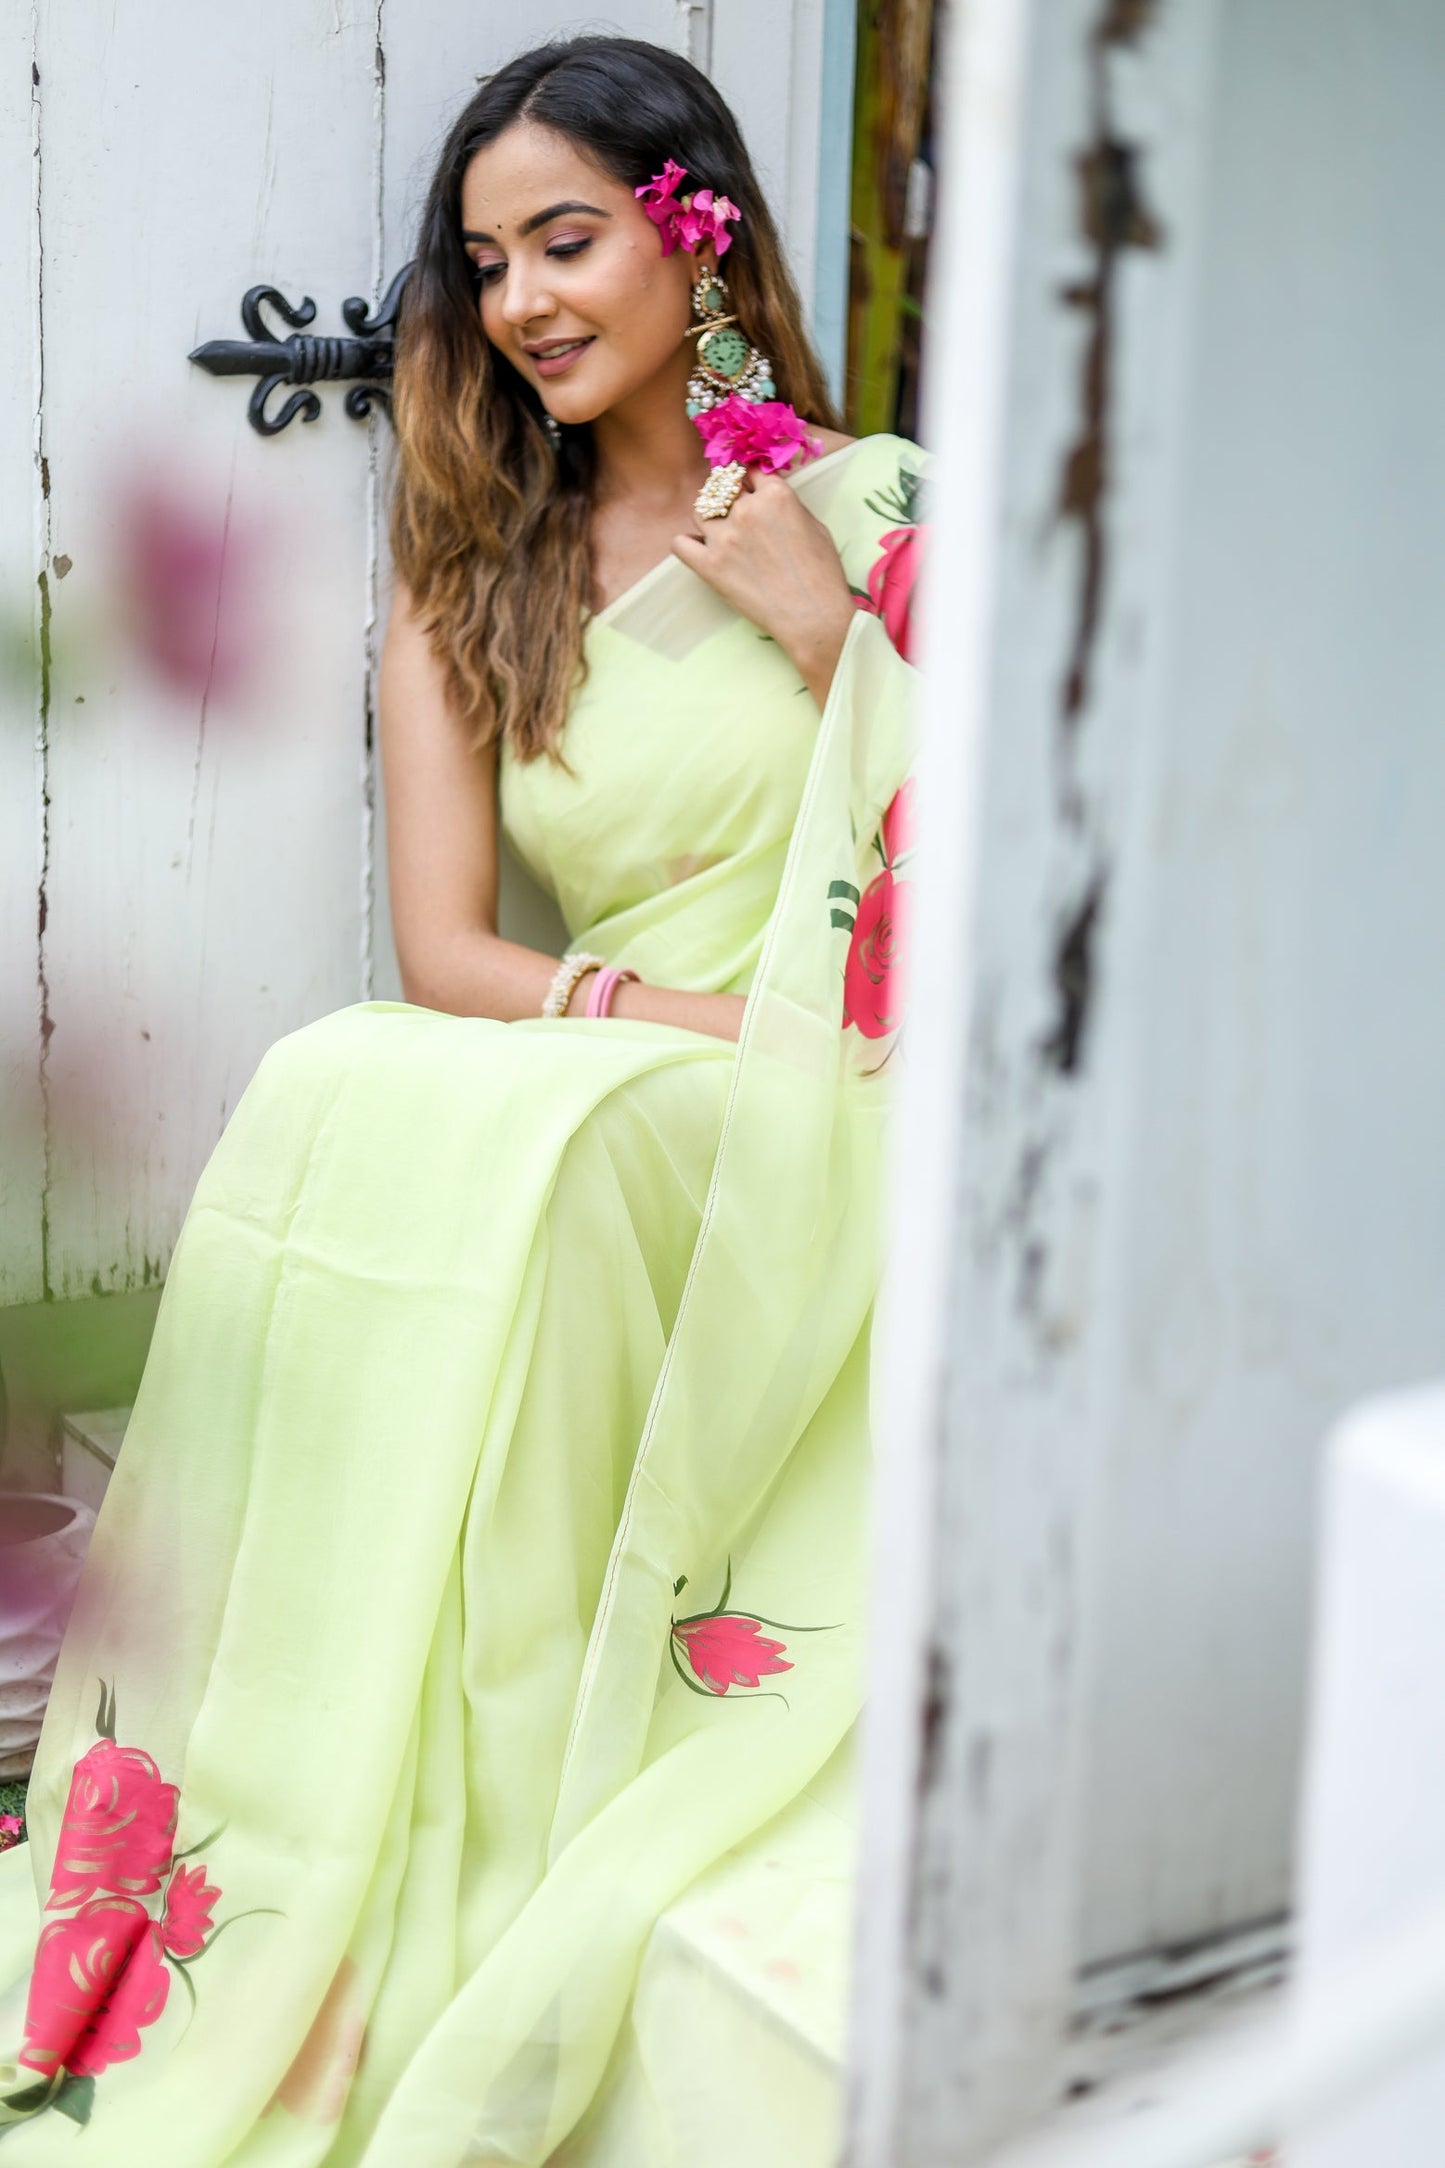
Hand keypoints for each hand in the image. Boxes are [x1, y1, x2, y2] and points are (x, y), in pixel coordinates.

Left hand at [672, 472, 857, 707]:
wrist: (813, 617)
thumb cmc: (822, 574)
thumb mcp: (815, 526)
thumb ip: (787, 505)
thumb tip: (767, 495)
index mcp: (776, 495)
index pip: (749, 470)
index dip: (749, 479)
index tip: (750, 489)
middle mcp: (747, 510)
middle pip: (722, 486)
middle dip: (727, 495)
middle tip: (734, 512)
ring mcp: (724, 538)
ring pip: (700, 510)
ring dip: (708, 517)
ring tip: (719, 532)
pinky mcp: (709, 566)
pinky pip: (680, 543)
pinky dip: (687, 544)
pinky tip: (699, 550)